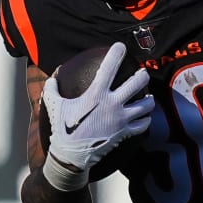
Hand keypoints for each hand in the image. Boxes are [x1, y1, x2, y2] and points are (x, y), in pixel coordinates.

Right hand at [42, 43, 153, 191]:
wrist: (71, 156)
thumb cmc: (62, 128)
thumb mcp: (53, 104)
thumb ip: (53, 88)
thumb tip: (53, 77)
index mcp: (96, 94)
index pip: (109, 67)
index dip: (117, 53)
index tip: (121, 47)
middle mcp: (113, 104)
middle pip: (138, 83)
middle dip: (142, 74)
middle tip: (142, 73)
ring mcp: (121, 119)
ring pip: (146, 105)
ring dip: (149, 99)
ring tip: (147, 97)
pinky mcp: (125, 133)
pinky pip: (143, 124)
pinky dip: (145, 119)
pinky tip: (143, 117)